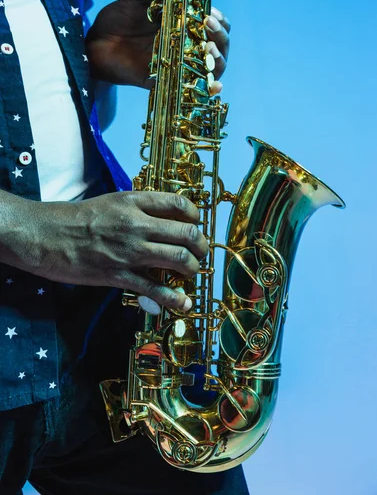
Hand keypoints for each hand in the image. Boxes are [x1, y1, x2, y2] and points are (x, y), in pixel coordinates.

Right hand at [1, 191, 208, 311]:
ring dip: (192, 268)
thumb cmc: (77, 218)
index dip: (195, 215)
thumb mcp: (112, 201)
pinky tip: (184, 303)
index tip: (196, 224)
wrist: (47, 236)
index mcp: (134, 202)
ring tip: (190, 271)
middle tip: (199, 252)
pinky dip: (175, 298)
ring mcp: (129, 251)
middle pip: (186, 233)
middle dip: (201, 246)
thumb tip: (167, 217)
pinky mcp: (119, 275)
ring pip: (178, 258)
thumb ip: (140, 207)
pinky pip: (155, 289)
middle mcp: (137, 224)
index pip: (179, 203)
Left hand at [86, 0, 230, 92]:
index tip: (210, 12)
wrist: (93, 45)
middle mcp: (186, 48)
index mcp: (184, 26)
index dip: (219, 20)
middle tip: (208, 24)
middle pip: (219, 46)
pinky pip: (193, 91)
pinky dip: (209, 89)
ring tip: (208, 50)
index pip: (215, 25)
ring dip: (217, 59)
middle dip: (220, 37)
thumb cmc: (116, 22)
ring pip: (213, 68)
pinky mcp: (165, 82)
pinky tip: (214, 85)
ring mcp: (178, 66)